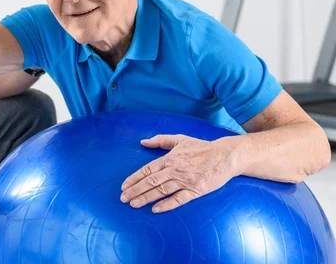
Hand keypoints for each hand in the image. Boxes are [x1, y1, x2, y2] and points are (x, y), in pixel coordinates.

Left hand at [120, 134, 238, 212]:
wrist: (225, 156)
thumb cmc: (201, 148)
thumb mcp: (180, 139)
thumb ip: (160, 140)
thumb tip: (143, 142)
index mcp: (169, 158)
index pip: (147, 170)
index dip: (134, 178)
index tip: (124, 186)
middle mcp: (175, 169)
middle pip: (151, 181)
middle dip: (135, 190)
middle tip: (123, 199)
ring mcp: (185, 180)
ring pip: (161, 190)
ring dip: (146, 198)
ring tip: (133, 204)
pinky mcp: (196, 190)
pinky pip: (179, 199)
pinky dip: (167, 204)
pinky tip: (155, 209)